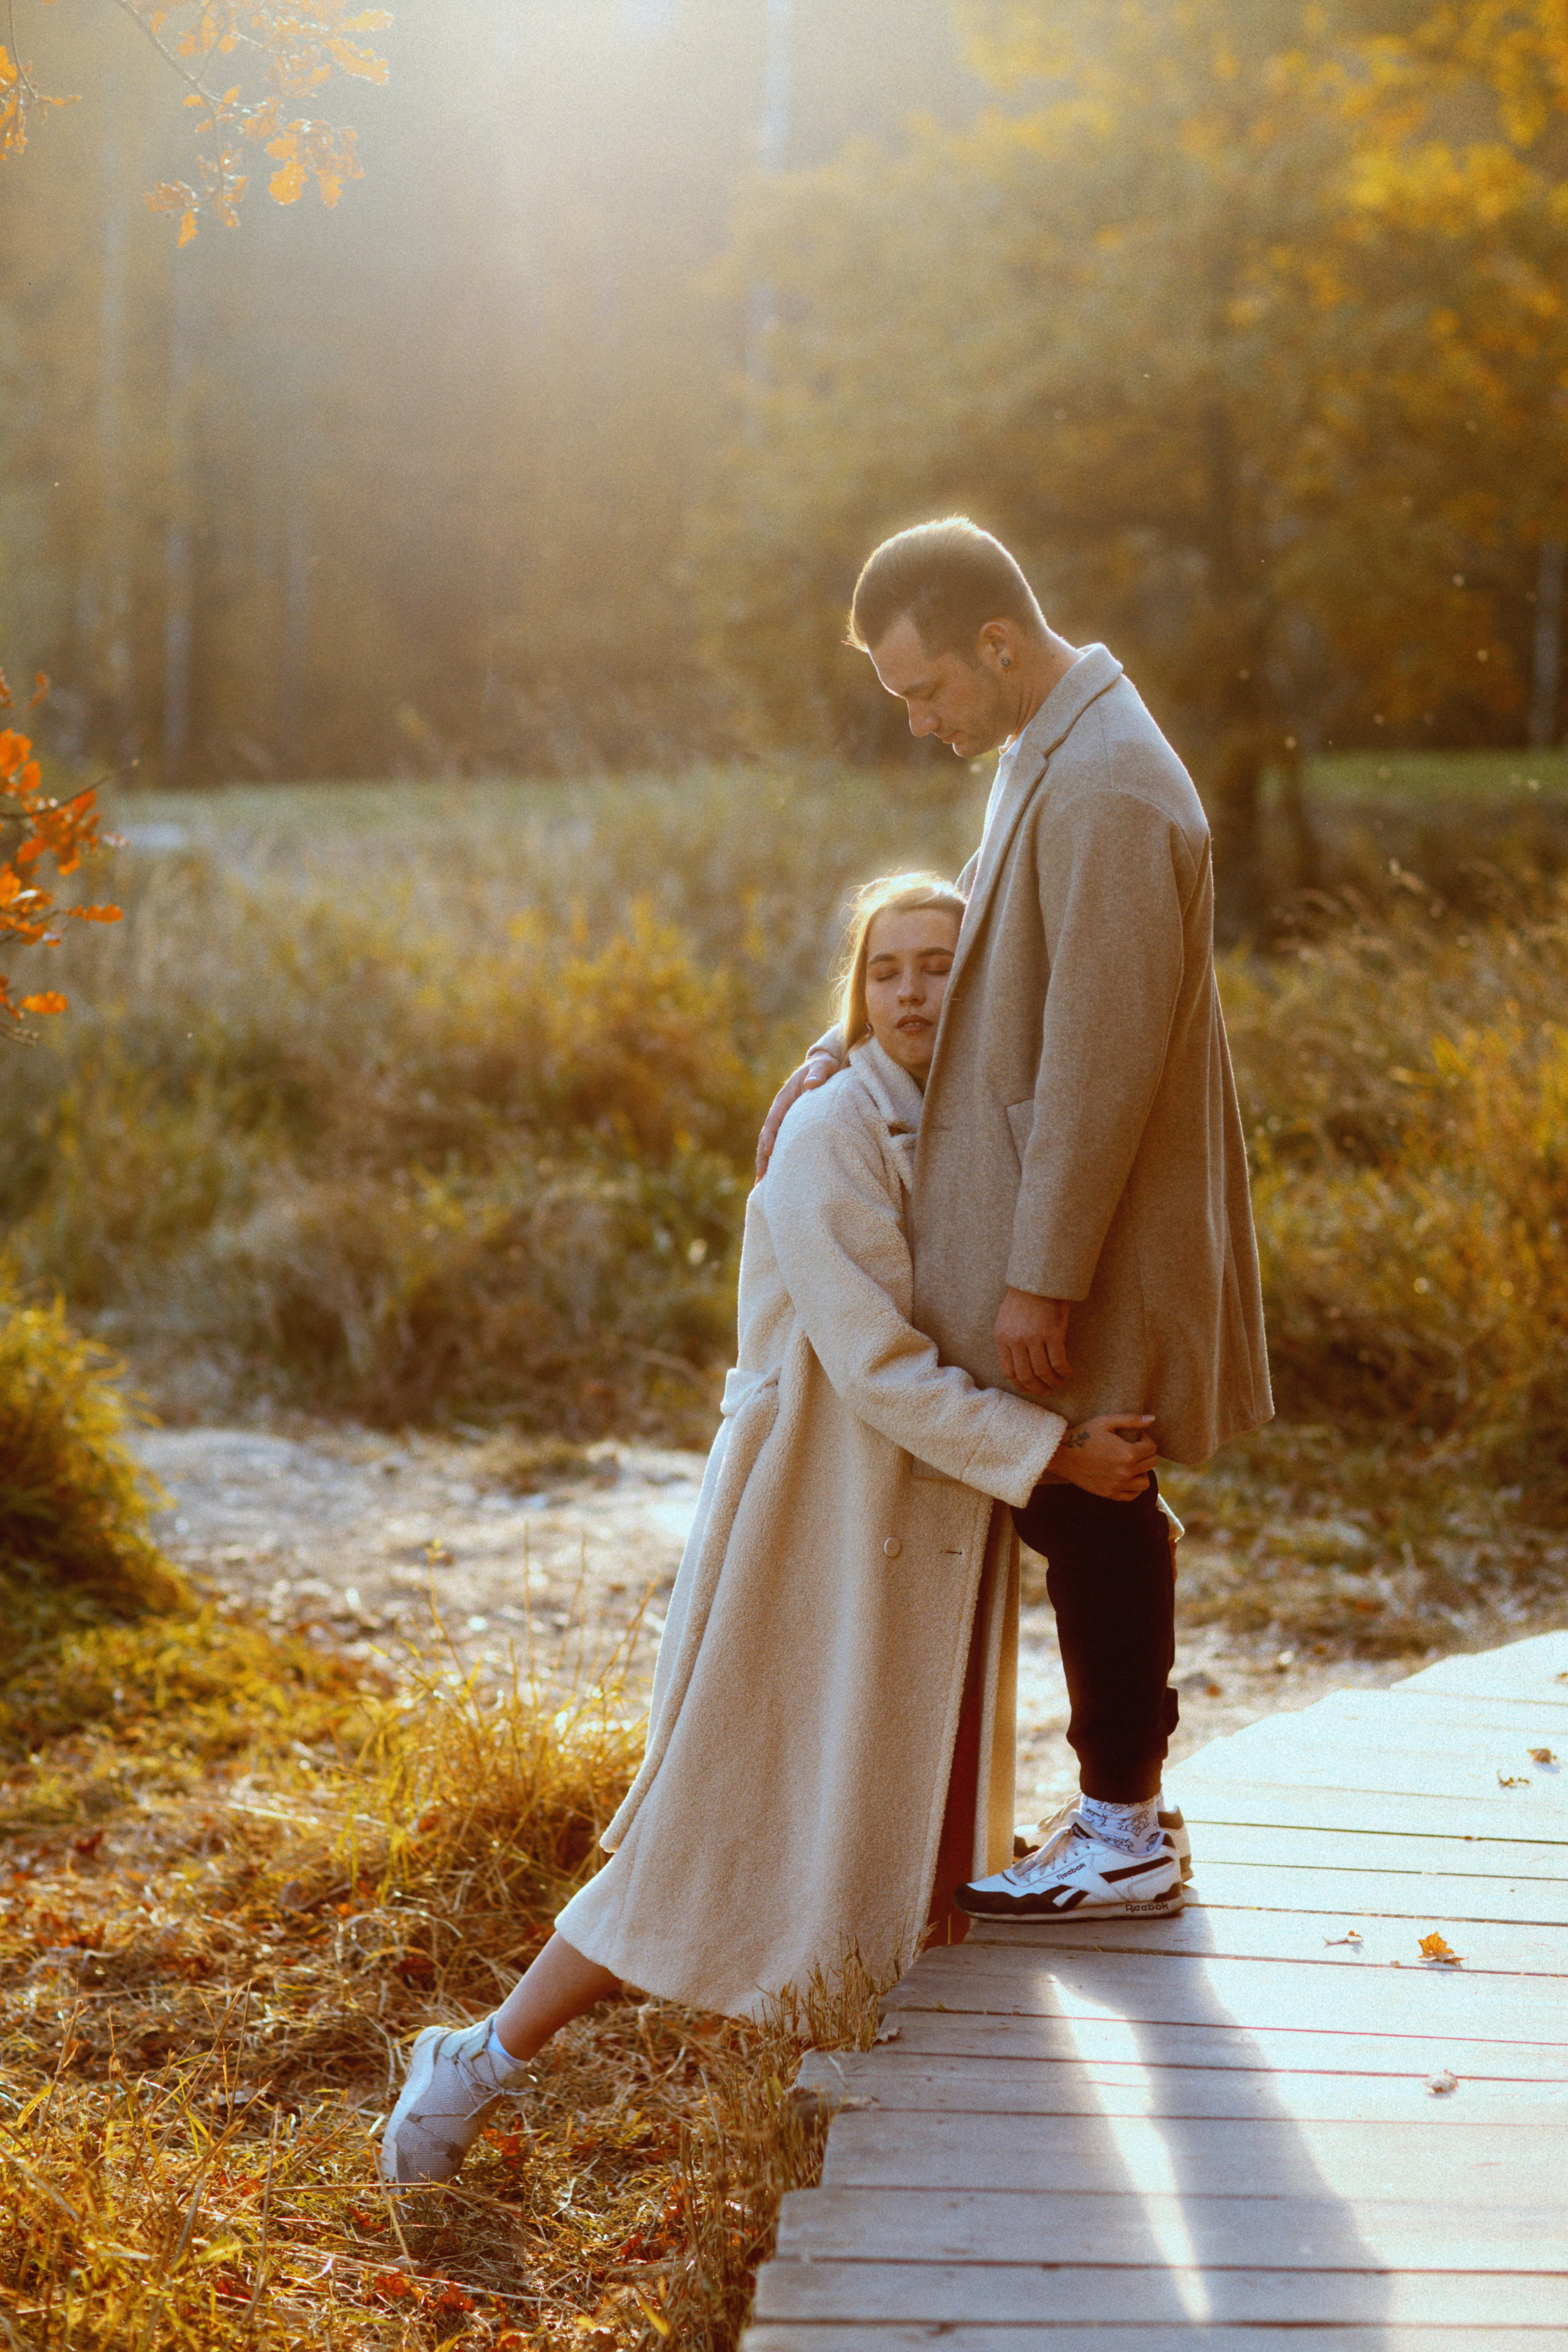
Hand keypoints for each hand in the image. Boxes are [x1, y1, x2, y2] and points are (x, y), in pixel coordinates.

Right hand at [755, 1051, 840, 1178]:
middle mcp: (781, 1112)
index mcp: (785, 1099)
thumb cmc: (824, 1068)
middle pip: (767, 1138)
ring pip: (772, 1146)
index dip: (770, 1137)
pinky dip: (778, 1162)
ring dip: (767, 1165)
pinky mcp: (792, 1129)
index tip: (768, 1152)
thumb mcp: (823, 1067)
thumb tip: (811, 1084)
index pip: (774, 1120)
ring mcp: (785, 1121)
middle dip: (763, 1159)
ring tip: (764, 1187)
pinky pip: (783, 1147)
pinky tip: (779, 1179)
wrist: (825, 1068)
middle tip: (761, 1180)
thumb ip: (818, 1073)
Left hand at [995, 1288, 1070, 1394]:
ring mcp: (1034, 1338)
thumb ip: (1008, 1341)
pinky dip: (1064, 1372)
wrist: (1038, 1280)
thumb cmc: (1022, 1299)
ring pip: (1043, 1372)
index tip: (1029, 1388)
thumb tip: (1016, 1363)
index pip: (1008, 1371)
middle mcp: (1016, 1341)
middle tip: (1046, 1391)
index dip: (1020, 1384)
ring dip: (1053, 1382)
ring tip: (1059, 1383)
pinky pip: (1058, 1362)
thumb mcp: (1005, 1320)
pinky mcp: (1052, 1335)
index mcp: (1002, 1338)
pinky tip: (1067, 1374)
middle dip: (1037, 1388)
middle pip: (1026, 1375)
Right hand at [1047, 1413, 1156, 1500]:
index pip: (1152, 1448)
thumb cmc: (1084, 1434)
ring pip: (1145, 1482)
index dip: (1145, 1438)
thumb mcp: (1106, 1422)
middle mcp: (1126, 1472)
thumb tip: (1152, 1418)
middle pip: (1151, 1463)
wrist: (1062, 1454)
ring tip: (1131, 1463)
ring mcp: (1118, 1485)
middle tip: (1132, 1447)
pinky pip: (1132, 1495)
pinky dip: (1133, 1487)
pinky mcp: (1110, 1493)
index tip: (1134, 1436)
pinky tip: (1126, 1477)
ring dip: (1142, 1472)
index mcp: (1128, 1453)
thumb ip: (1131, 1420)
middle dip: (1145, 1452)